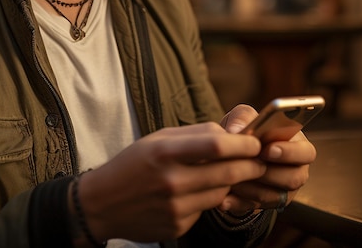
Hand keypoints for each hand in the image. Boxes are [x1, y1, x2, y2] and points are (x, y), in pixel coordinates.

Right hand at [74, 122, 265, 242]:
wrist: (102, 203)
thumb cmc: (132, 163)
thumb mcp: (156, 139)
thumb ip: (193, 134)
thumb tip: (229, 133)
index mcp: (164, 152)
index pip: (216, 145)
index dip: (242, 143)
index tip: (256, 141)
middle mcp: (171, 181)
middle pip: (227, 171)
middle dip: (250, 165)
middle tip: (260, 160)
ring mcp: (175, 207)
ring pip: (221, 192)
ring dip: (230, 182)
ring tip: (228, 172)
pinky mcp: (178, 227)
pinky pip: (205, 209)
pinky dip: (208, 198)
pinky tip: (195, 191)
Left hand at [218, 104, 316, 214]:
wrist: (232, 152)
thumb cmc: (246, 129)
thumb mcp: (243, 116)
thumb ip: (243, 117)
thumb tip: (236, 130)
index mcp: (297, 144)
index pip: (306, 152)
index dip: (289, 152)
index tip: (267, 149)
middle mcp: (296, 169)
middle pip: (294, 178)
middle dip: (269, 172)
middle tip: (249, 166)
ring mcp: (284, 189)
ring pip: (275, 195)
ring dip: (252, 187)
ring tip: (232, 178)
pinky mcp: (267, 204)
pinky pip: (256, 207)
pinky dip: (238, 202)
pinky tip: (224, 197)